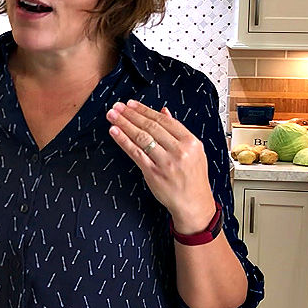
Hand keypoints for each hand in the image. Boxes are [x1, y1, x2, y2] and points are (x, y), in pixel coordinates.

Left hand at [106, 100, 214, 233]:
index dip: (145, 110)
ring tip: (113, 115)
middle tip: (117, 106)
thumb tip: (164, 111)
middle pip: (151, 126)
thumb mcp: (194, 151)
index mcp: (191, 142)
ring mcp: (165, 162)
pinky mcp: (153, 173)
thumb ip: (178, 131)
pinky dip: (123, 141)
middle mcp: (179, 150)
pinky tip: (115, 132)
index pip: (164, 120)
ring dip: (124, 124)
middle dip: (131, 114)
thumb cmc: (193, 178)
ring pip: (141, 137)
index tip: (132, 104)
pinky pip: (135, 153)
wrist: (193, 203)